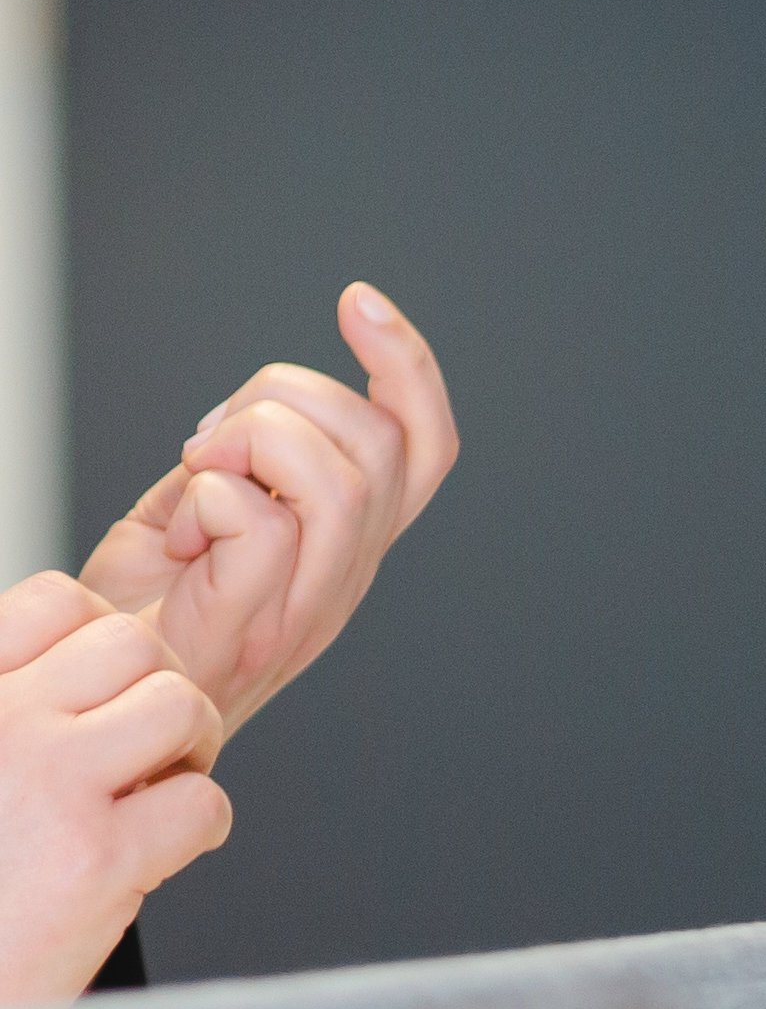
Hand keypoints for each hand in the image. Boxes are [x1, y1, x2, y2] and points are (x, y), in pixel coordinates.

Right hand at [0, 575, 227, 1000]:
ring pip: (182, 706)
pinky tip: (165, 849)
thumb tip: (91, 670)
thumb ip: (17, 711)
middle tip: (153, 747)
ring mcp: (49, 781)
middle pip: (135, 644)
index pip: (57, 600)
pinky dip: (203, 825)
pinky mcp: (99, 856)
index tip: (107, 694)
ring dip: (194, 749)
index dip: (106, 639)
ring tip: (160, 790)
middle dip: (167, 689)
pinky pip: (203, 801)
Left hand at [77, 284, 458, 741]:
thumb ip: (246, 464)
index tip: (357, 304)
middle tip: (210, 443)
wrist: (98, 704)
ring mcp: (308, 607)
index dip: (410, 368)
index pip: (424, 448)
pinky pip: (260, 520)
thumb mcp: (200, 511)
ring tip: (195, 481)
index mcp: (347, 544)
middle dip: (280, 399)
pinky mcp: (255, 624)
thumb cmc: (140, 615)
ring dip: (244, 446)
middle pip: (378, 443)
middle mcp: (346, 575)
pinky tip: (179, 534)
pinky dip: (205, 500)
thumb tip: (260, 411)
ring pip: (332, 475)